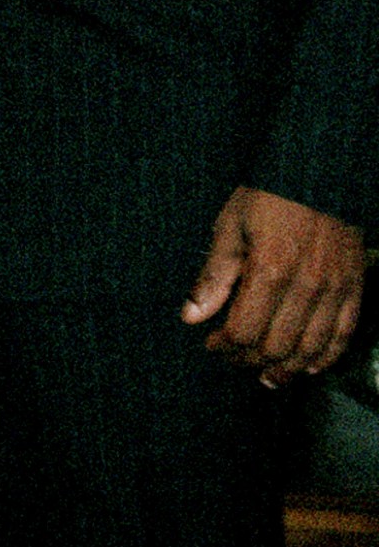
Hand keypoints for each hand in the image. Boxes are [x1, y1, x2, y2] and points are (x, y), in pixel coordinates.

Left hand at [182, 186, 365, 385]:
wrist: (319, 169)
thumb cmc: (269, 195)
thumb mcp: (231, 224)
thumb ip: (214, 275)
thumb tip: (191, 317)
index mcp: (270, 270)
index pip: (244, 331)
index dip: (224, 346)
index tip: (213, 343)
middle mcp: (305, 287)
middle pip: (276, 347)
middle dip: (251, 360)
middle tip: (236, 358)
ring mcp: (334, 290)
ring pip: (310, 350)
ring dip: (287, 370)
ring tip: (268, 376)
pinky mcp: (354, 288)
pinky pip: (343, 336)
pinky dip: (326, 358)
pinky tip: (309, 367)